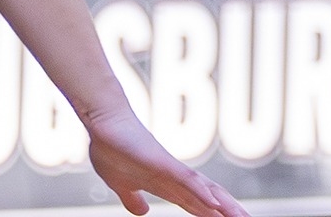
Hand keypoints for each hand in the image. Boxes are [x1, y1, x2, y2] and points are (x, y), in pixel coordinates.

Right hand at [85, 107, 249, 216]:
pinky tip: (215, 205)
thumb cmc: (112, 150)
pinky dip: (201, 192)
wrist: (103, 124)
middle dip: (227, 212)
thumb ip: (133, 198)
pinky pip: (186, 180)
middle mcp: (174, 178)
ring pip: (204, 190)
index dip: (211, 216)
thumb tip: (142, 211)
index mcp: (165, 185)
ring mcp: (171, 169)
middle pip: (208, 198)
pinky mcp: (163, 162)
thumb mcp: (121, 186)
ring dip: (224, 206)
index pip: (195, 204)